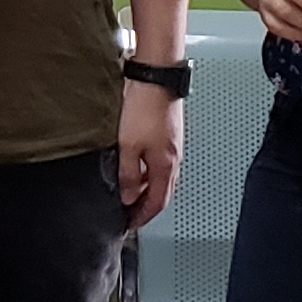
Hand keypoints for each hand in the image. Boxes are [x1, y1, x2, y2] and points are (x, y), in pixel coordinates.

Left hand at [115, 78, 183, 229]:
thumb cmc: (145, 106)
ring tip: (130, 194)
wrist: (157, 77)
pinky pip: (160, 163)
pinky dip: (148, 173)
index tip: (131, 224)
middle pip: (162, 192)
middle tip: (131, 214)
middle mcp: (173, 159)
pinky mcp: (168, 135)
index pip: (157, 202)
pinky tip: (137, 167)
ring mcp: (172, 147)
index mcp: (166, 166)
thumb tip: (127, 196)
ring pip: (161, 178)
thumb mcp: (128, 146)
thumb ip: (128, 174)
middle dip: (146, 207)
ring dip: (147, 190)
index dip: (143, 216)